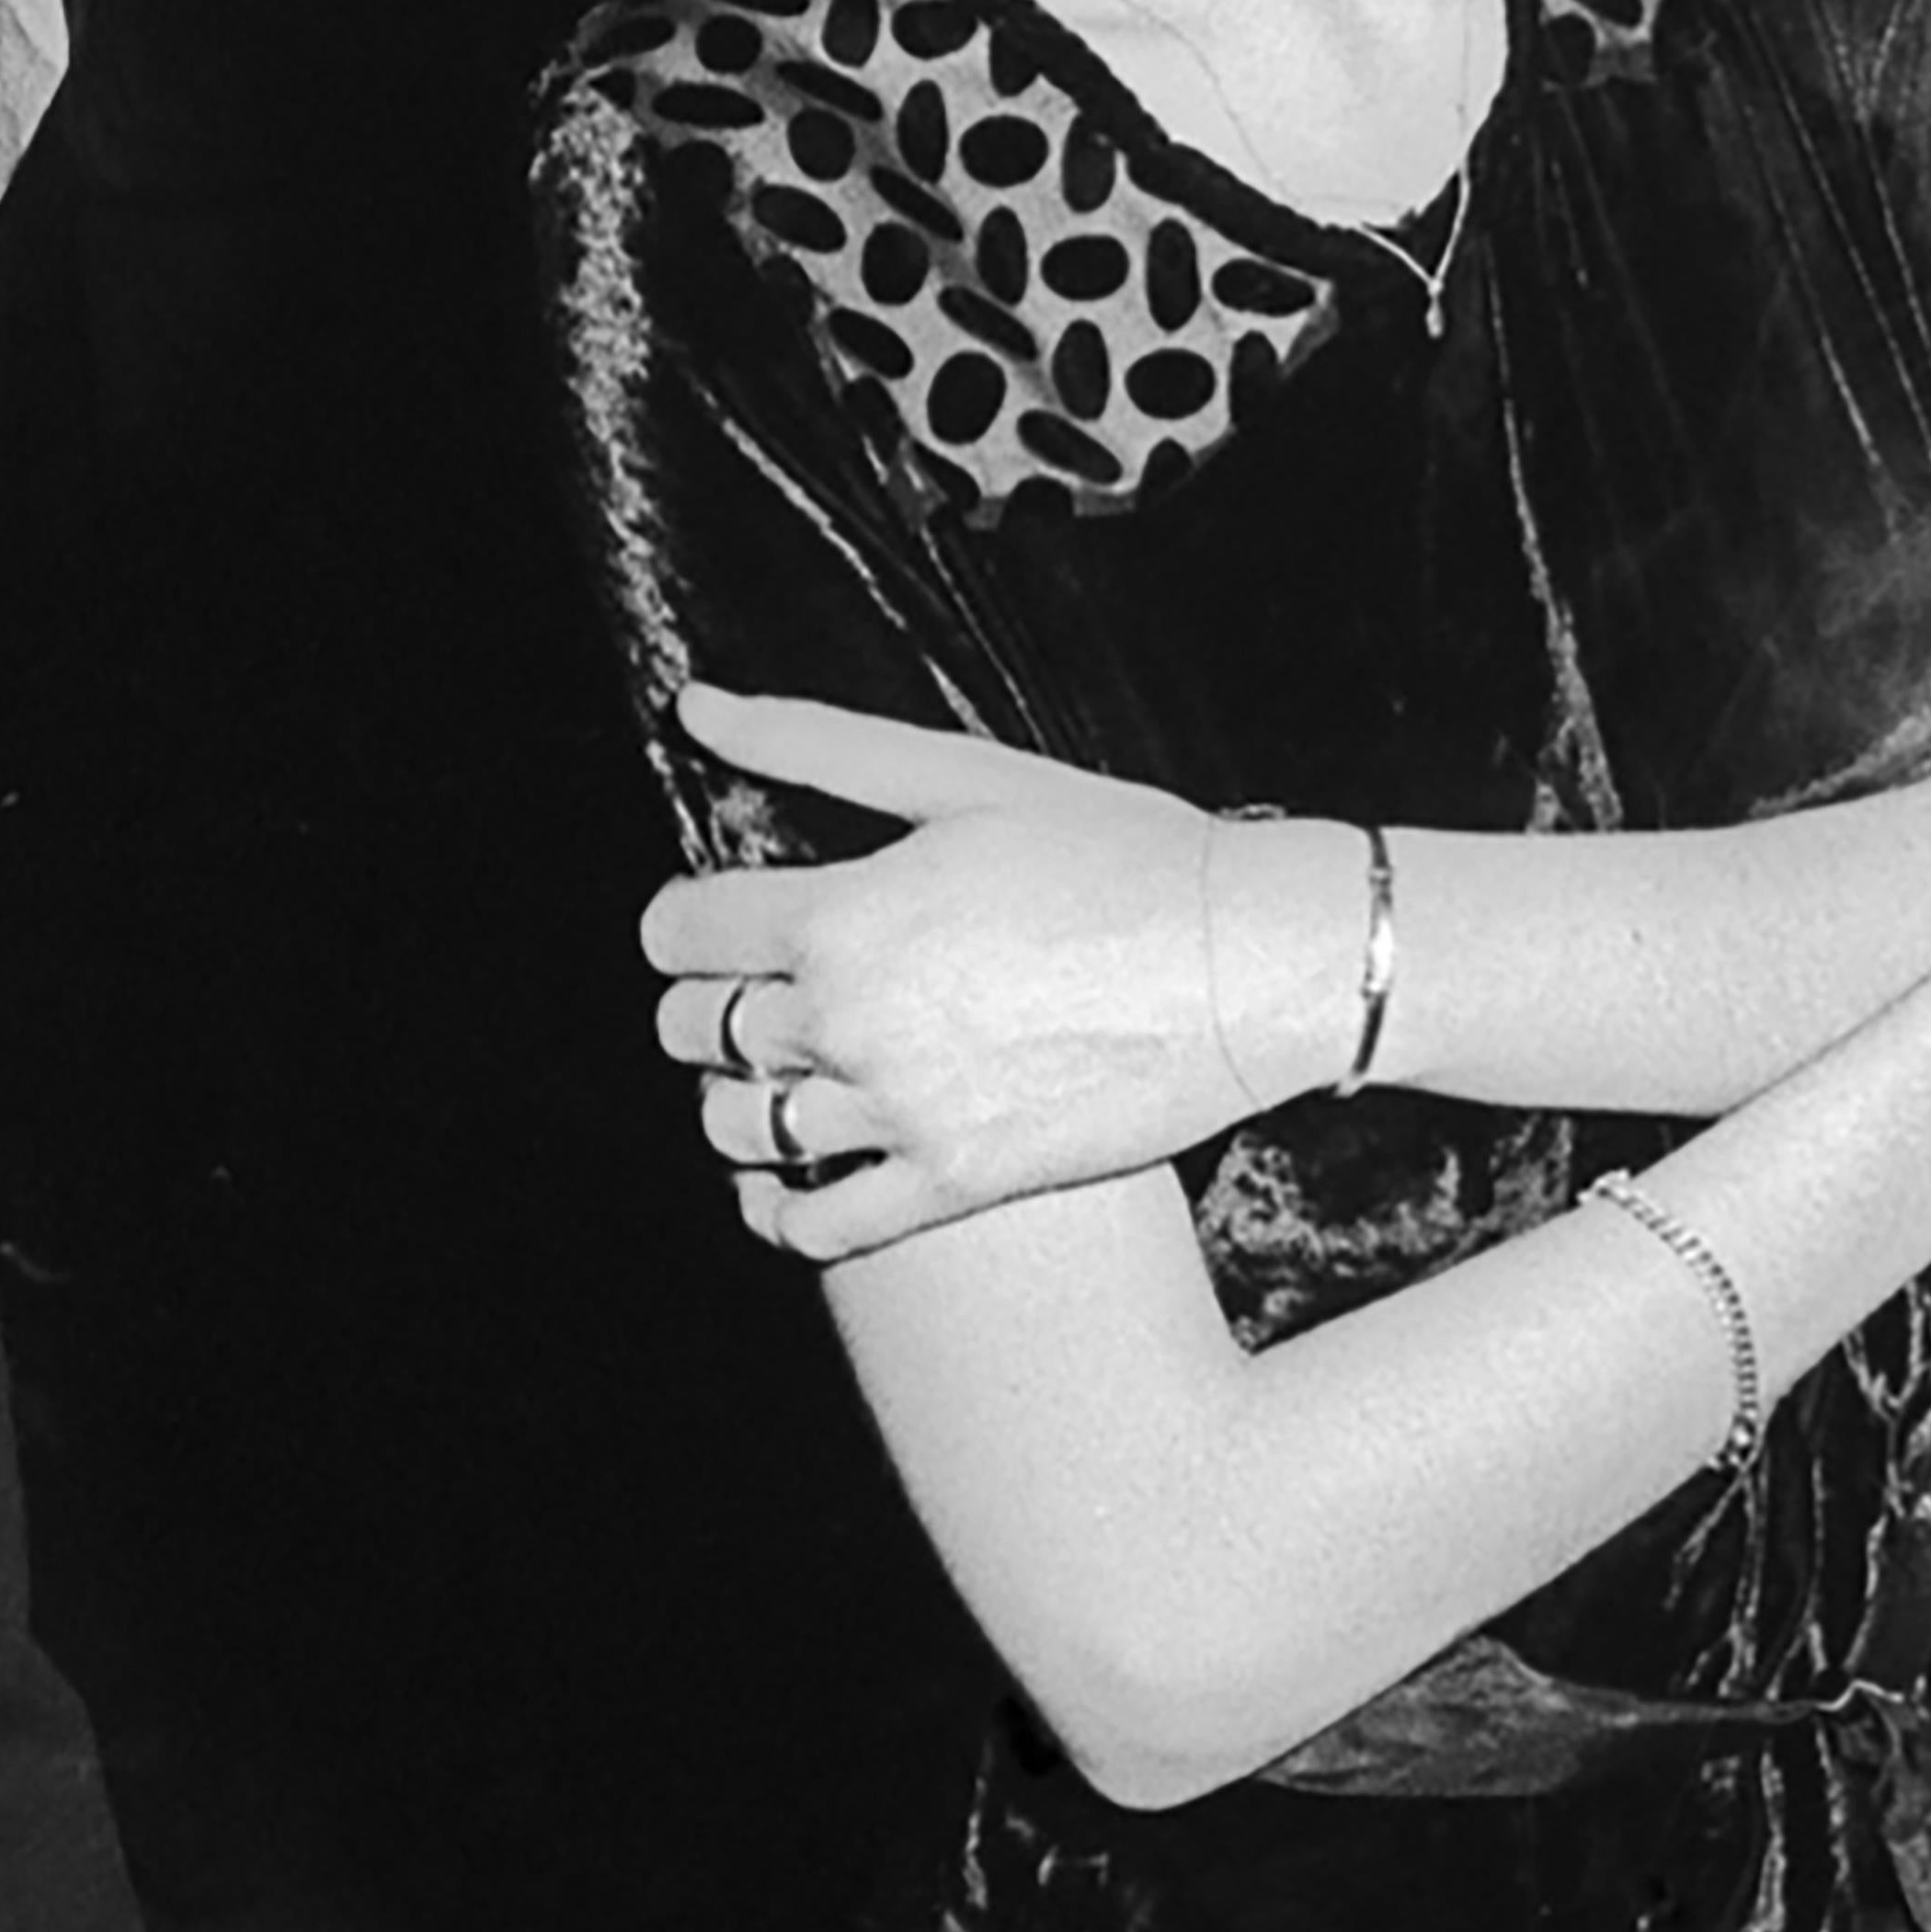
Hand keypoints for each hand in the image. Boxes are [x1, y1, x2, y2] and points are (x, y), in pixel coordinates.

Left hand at [647, 685, 1355, 1262]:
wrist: (1251, 961)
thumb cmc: (1122, 856)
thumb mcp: (963, 777)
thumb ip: (813, 743)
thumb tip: (695, 706)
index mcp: (841, 915)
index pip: (679, 934)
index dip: (681, 921)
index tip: (714, 919)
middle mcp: (851, 1021)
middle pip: (693, 1031)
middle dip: (703, 1004)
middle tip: (755, 989)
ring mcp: (900, 1111)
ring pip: (739, 1128)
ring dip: (734, 1100)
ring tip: (780, 1074)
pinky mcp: (954, 1183)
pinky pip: (814, 1225)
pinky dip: (775, 1209)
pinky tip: (786, 1179)